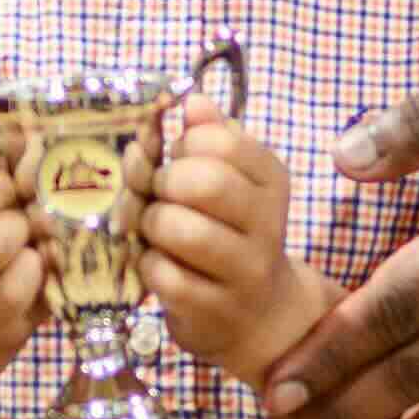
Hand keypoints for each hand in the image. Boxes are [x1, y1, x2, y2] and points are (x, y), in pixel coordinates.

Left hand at [140, 105, 321, 381]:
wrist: (260, 318)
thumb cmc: (233, 236)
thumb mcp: (233, 182)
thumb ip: (212, 137)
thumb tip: (190, 100)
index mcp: (271, 180)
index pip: (220, 140)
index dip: (182, 145)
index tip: (177, 160)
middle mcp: (267, 224)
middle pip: (204, 182)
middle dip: (163, 183)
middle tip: (159, 195)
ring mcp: (243, 271)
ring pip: (179, 229)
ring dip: (150, 225)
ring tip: (155, 230)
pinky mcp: (213, 310)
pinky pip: (162, 274)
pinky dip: (147, 265)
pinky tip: (156, 265)